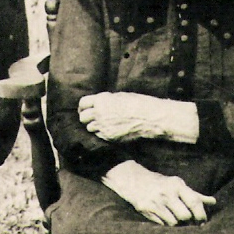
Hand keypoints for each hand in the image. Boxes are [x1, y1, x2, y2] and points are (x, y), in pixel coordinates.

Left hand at [79, 92, 197, 142]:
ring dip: (94, 126)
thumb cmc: (138, 103)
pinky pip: (99, 135)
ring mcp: (104, 127)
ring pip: (89, 128)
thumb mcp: (120, 96)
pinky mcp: (109, 137)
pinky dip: (102, 133)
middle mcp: (99, 113)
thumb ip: (106, 100)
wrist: (150, 118)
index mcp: (102, 100)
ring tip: (103, 124)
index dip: (83, 106)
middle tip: (91, 118)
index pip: (83, 103)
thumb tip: (97, 104)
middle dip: (86, 117)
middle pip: (83, 118)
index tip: (84, 108)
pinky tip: (110, 129)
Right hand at [102, 161, 215, 225]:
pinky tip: (165, 219)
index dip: (201, 214)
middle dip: (188, 221)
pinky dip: (166, 225)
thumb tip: (213, 202)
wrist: (134, 181)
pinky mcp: (146, 210)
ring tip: (176, 219)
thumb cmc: (161, 184)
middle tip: (189, 222)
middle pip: (184, 216)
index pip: (194, 201)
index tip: (203, 221)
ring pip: (173, 223)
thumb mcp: (178, 185)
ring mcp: (155, 202)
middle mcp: (166, 193)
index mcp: (177, 185)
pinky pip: (162, 225)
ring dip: (177, 225)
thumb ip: (195, 195)